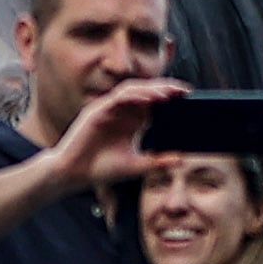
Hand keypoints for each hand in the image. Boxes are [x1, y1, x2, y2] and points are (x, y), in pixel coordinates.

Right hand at [43, 77, 182, 189]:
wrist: (73, 175)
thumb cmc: (101, 169)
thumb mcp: (136, 166)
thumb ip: (157, 162)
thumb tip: (180, 159)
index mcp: (131, 121)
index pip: (153, 102)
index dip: (170, 96)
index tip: (189, 97)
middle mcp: (121, 111)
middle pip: (146, 92)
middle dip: (166, 88)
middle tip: (185, 90)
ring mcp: (108, 109)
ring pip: (133, 90)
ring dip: (152, 89)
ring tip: (170, 93)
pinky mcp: (96, 111)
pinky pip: (118, 97)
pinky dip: (135, 96)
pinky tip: (149, 99)